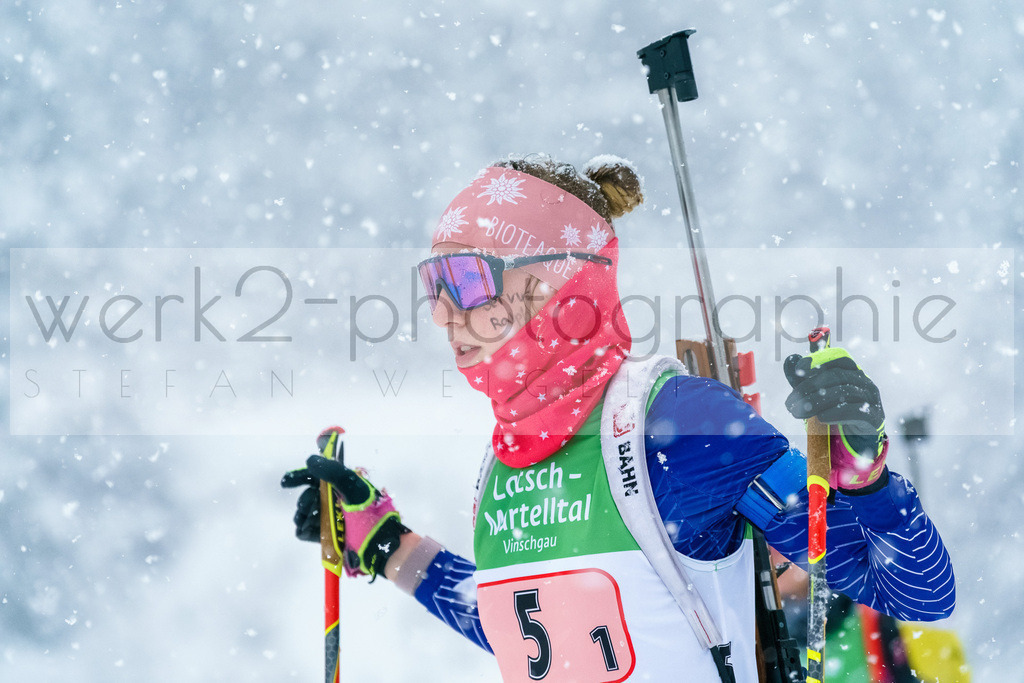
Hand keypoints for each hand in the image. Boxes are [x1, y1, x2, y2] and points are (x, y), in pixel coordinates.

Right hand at [281, 432, 408, 577]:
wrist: (377, 544)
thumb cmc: (368, 512)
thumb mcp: (353, 487)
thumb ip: (333, 472)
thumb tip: (310, 460)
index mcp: (343, 486)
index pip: (317, 477)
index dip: (300, 477)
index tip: (285, 483)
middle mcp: (335, 501)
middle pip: (308, 496)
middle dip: (304, 499)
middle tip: (307, 505)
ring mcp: (330, 519)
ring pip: (304, 514)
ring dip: (302, 514)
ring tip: (309, 518)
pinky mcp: (326, 536)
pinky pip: (305, 531)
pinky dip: (303, 529)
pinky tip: (308, 528)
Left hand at [784, 348, 887, 491]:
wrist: (855, 442)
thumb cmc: (834, 413)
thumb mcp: (814, 395)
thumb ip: (801, 378)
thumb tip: (790, 360)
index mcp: (852, 372)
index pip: (839, 358)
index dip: (819, 361)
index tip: (798, 370)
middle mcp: (865, 382)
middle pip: (836, 376)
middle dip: (808, 387)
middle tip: (790, 403)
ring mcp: (872, 399)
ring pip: (843, 392)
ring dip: (815, 402)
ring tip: (797, 412)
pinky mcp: (874, 417)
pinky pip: (856, 411)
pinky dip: (836, 413)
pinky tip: (821, 418)